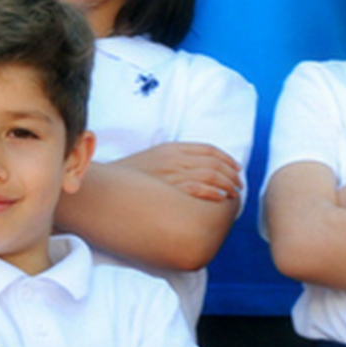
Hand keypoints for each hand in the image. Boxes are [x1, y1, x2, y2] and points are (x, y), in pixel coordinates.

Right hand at [110, 143, 240, 202]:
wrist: (107, 186)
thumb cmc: (131, 176)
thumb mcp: (154, 158)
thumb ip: (175, 159)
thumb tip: (198, 167)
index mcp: (172, 148)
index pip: (209, 149)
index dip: (227, 159)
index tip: (236, 168)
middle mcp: (174, 158)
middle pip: (213, 163)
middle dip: (231, 174)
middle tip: (238, 185)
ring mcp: (171, 174)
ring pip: (210, 175)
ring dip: (227, 184)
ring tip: (233, 194)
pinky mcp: (168, 189)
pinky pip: (197, 189)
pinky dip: (213, 192)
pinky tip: (220, 198)